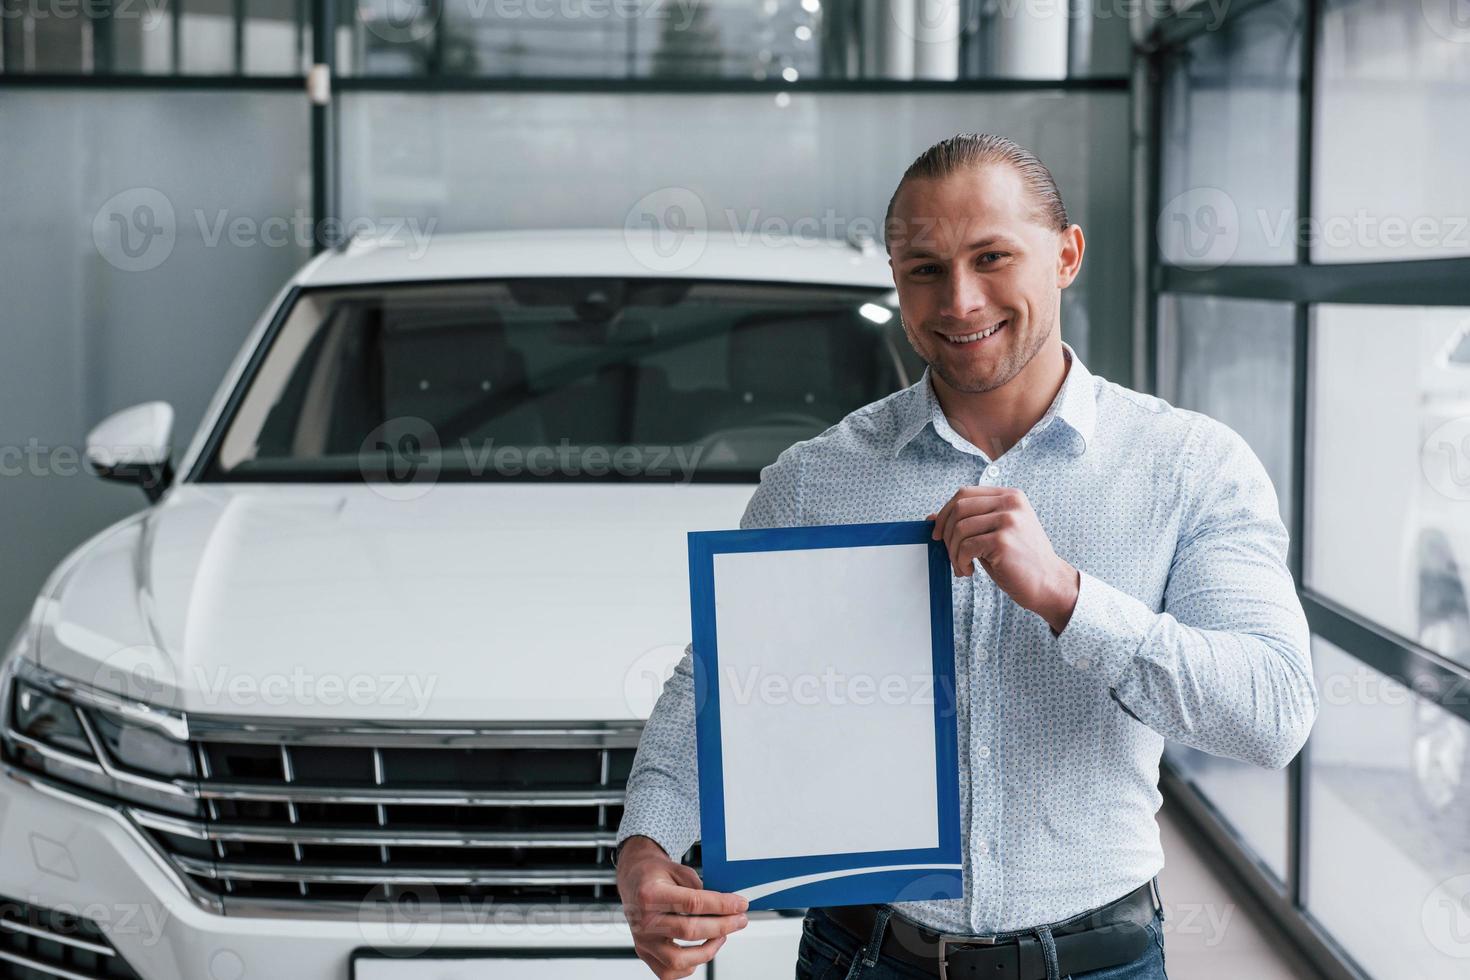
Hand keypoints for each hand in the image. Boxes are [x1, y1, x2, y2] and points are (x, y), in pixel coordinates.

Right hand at [616, 836, 749, 977]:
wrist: (633, 880)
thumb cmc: (655, 875)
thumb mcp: (678, 870)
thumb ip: (700, 888)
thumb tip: (727, 906)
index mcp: (651, 894)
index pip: (693, 903)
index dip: (722, 905)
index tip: (740, 904)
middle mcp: (644, 920)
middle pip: (689, 931)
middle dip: (722, 926)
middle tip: (740, 920)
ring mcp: (643, 939)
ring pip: (679, 959)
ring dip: (708, 950)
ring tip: (721, 936)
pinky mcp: (644, 952)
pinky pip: (669, 972)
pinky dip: (689, 966)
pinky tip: (700, 950)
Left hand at [927, 486, 1079, 633]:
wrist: (1049, 583)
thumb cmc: (1020, 561)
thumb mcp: (995, 533)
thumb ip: (970, 521)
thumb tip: (932, 517)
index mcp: (1010, 496)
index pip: (964, 494)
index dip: (945, 513)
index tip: (937, 533)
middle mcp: (1010, 503)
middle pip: (959, 508)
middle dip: (946, 533)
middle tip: (949, 553)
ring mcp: (1008, 520)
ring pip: (959, 528)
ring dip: (953, 552)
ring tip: (961, 566)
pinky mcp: (1003, 540)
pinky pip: (966, 547)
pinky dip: (960, 561)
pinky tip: (969, 571)